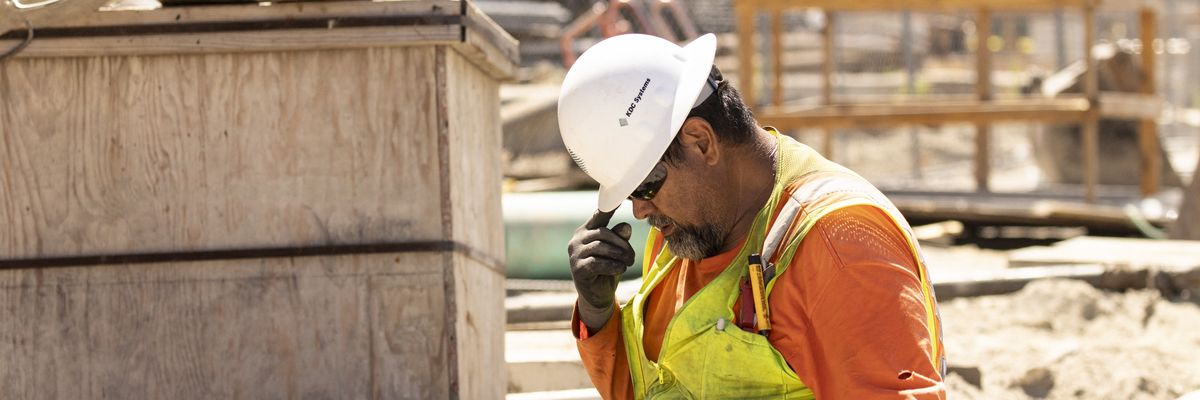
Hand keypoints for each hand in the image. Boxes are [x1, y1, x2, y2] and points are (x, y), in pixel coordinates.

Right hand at [568, 208, 633, 331]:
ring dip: (619, 255)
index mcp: (586, 231)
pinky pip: (598, 263)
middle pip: (603, 233)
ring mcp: (574, 254)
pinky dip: (613, 266)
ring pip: (601, 247)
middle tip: (632, 256)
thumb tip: (626, 226)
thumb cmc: (608, 270)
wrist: (598, 296)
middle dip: (622, 244)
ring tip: (628, 263)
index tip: (619, 197)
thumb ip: (620, 239)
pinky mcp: (577, 269)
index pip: (598, 216)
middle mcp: (576, 240)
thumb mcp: (616, 252)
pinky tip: (620, 269)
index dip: (608, 207)